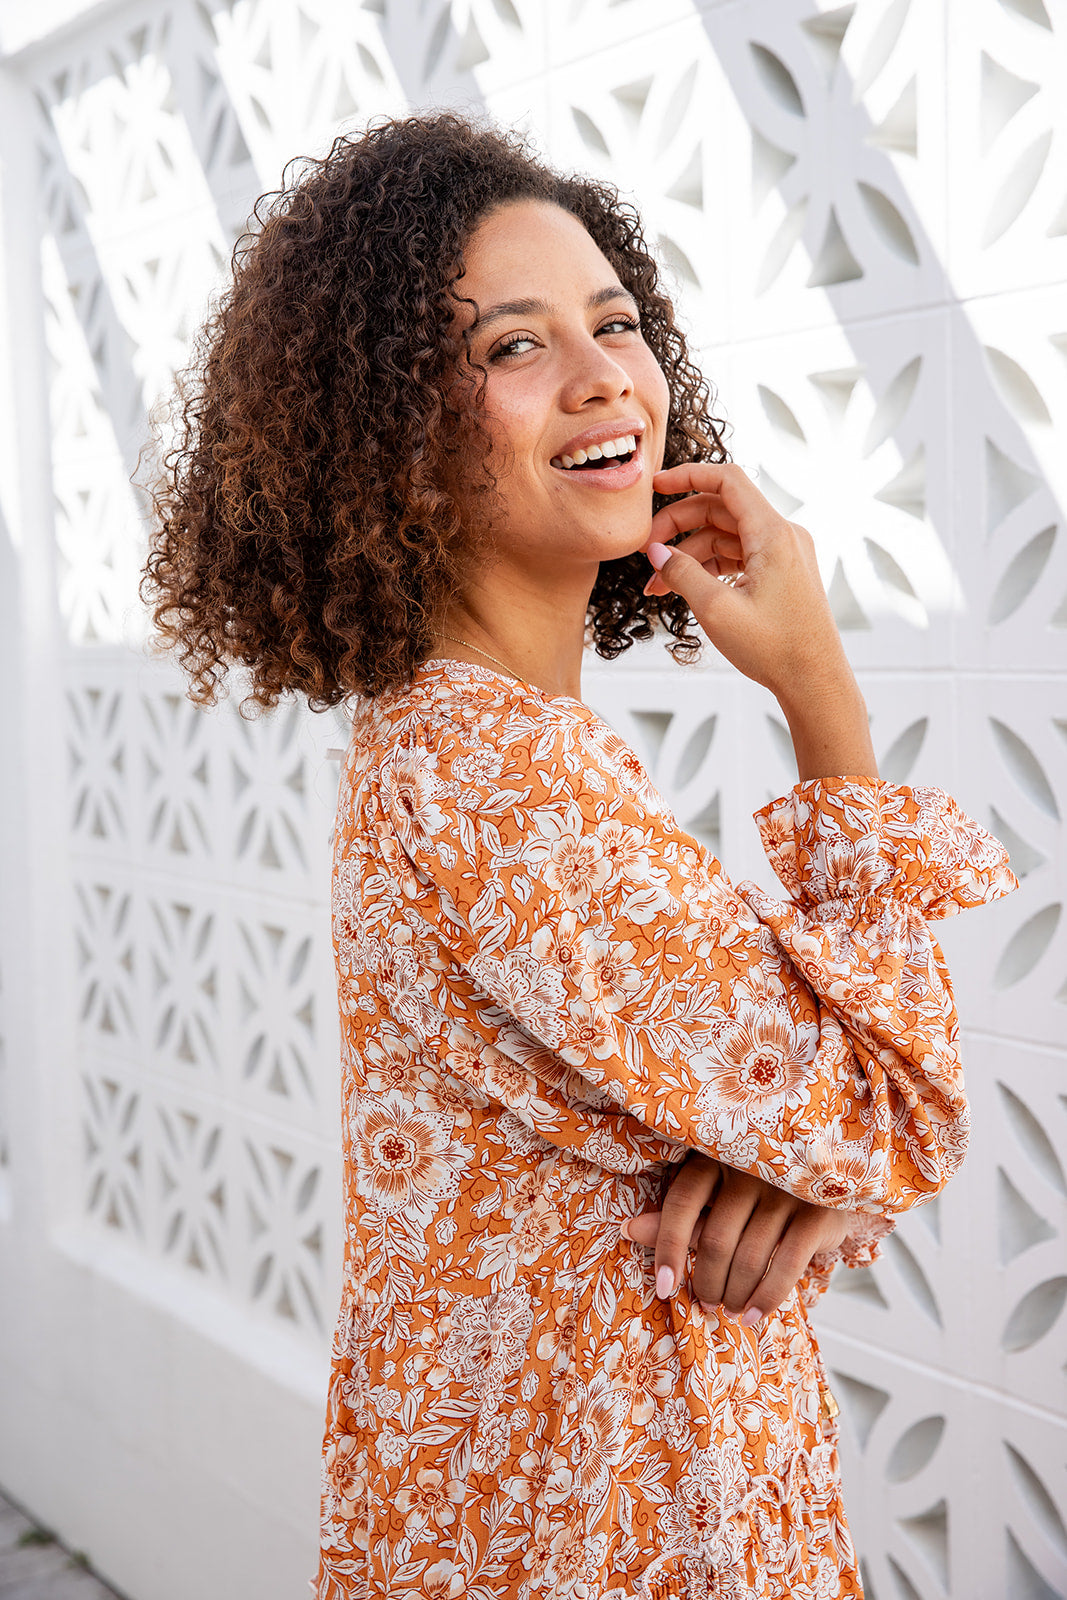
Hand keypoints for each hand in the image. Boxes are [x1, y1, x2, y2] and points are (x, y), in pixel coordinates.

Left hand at [621, 1153, 856, 1324]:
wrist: (825, 1187)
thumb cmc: (756, 1198)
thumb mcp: (715, 1201)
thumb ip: (679, 1218)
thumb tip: (629, 1229)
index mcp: (716, 1158)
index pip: (681, 1204)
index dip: (667, 1249)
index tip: (663, 1288)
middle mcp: (750, 1169)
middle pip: (715, 1239)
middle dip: (708, 1283)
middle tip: (709, 1303)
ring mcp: (786, 1189)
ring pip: (749, 1258)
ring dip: (735, 1296)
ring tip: (731, 1309)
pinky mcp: (817, 1213)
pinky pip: (786, 1265)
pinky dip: (766, 1298)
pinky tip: (753, 1316)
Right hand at [644, 463, 877, 780]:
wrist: (815, 683)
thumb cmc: (775, 648)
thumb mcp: (717, 610)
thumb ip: (682, 573)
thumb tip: (655, 551)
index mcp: (773, 534)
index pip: (727, 481)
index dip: (688, 476)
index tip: (656, 484)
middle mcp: (783, 536)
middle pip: (721, 510)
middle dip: (679, 526)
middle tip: (646, 552)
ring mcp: (784, 556)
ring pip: (726, 538)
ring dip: (689, 555)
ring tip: (657, 586)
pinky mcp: (782, 575)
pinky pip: (738, 557)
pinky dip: (709, 568)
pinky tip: (684, 589)